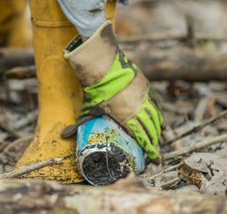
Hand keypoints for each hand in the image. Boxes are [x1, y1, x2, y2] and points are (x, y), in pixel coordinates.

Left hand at [62, 21, 163, 162]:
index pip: (142, 139)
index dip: (150, 150)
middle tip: (156, 154)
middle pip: (151, 131)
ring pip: (155, 118)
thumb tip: (63, 135)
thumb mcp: (89, 109)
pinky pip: (157, 105)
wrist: (104, 67)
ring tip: (159, 140)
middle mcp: (139, 110)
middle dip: (154, 143)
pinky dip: (160, 115)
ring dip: (158, 130)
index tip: (155, 160)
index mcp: (127, 118)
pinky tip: (162, 122)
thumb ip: (80, 124)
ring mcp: (144, 98)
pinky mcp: (146, 88)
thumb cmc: (96, 90)